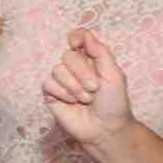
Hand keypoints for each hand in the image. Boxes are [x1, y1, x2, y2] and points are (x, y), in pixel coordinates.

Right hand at [44, 27, 132, 149]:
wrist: (104, 128)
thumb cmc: (114, 103)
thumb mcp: (114, 75)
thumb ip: (101, 52)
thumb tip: (87, 34)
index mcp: (92, 59)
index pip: (78, 38)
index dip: (76, 38)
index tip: (79, 45)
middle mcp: (75, 67)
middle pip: (68, 55)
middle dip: (82, 73)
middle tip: (94, 88)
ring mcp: (63, 80)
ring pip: (58, 70)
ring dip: (74, 86)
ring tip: (85, 99)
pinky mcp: (52, 94)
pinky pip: (48, 84)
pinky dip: (62, 93)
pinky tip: (72, 102)